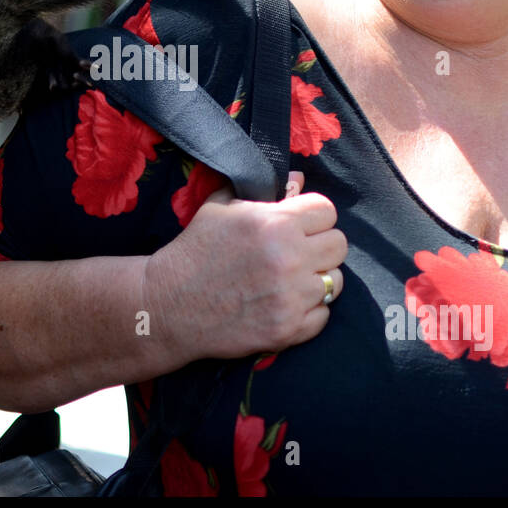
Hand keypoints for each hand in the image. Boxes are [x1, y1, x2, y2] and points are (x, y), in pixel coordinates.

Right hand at [142, 171, 346, 362]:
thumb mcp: (222, 206)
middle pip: (338, 245)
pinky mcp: (287, 329)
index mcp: (275, 223)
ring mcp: (291, 297)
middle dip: (320, 246)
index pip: (327, 210)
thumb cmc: (195, 250)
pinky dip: (309, 311)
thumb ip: (263, 188)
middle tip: (298, 253)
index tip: (300, 225)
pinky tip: (285, 303)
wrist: (168, 304)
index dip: (313, 216)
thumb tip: (299, 178)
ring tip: (291, 280)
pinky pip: (323, 315)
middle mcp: (289, 258)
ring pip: (334, 281)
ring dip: (316, 279)